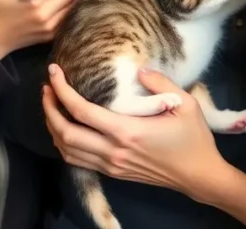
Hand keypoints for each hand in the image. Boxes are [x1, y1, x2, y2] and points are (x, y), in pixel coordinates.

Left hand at [43, 64, 225, 199]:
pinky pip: (77, 160)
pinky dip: (64, 143)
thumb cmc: (194, 138)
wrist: (198, 175)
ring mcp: (111, 165)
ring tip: (52, 105)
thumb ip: (160, 83)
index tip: (54, 72)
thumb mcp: (186, 104)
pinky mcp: (112, 172)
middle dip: (49, 109)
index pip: (82, 112)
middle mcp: (113, 151)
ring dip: (53, 127)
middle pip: (65, 133)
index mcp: (127, 131)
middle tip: (47, 88)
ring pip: (67, 150)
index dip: (62, 91)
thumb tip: (139, 70)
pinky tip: (66, 127)